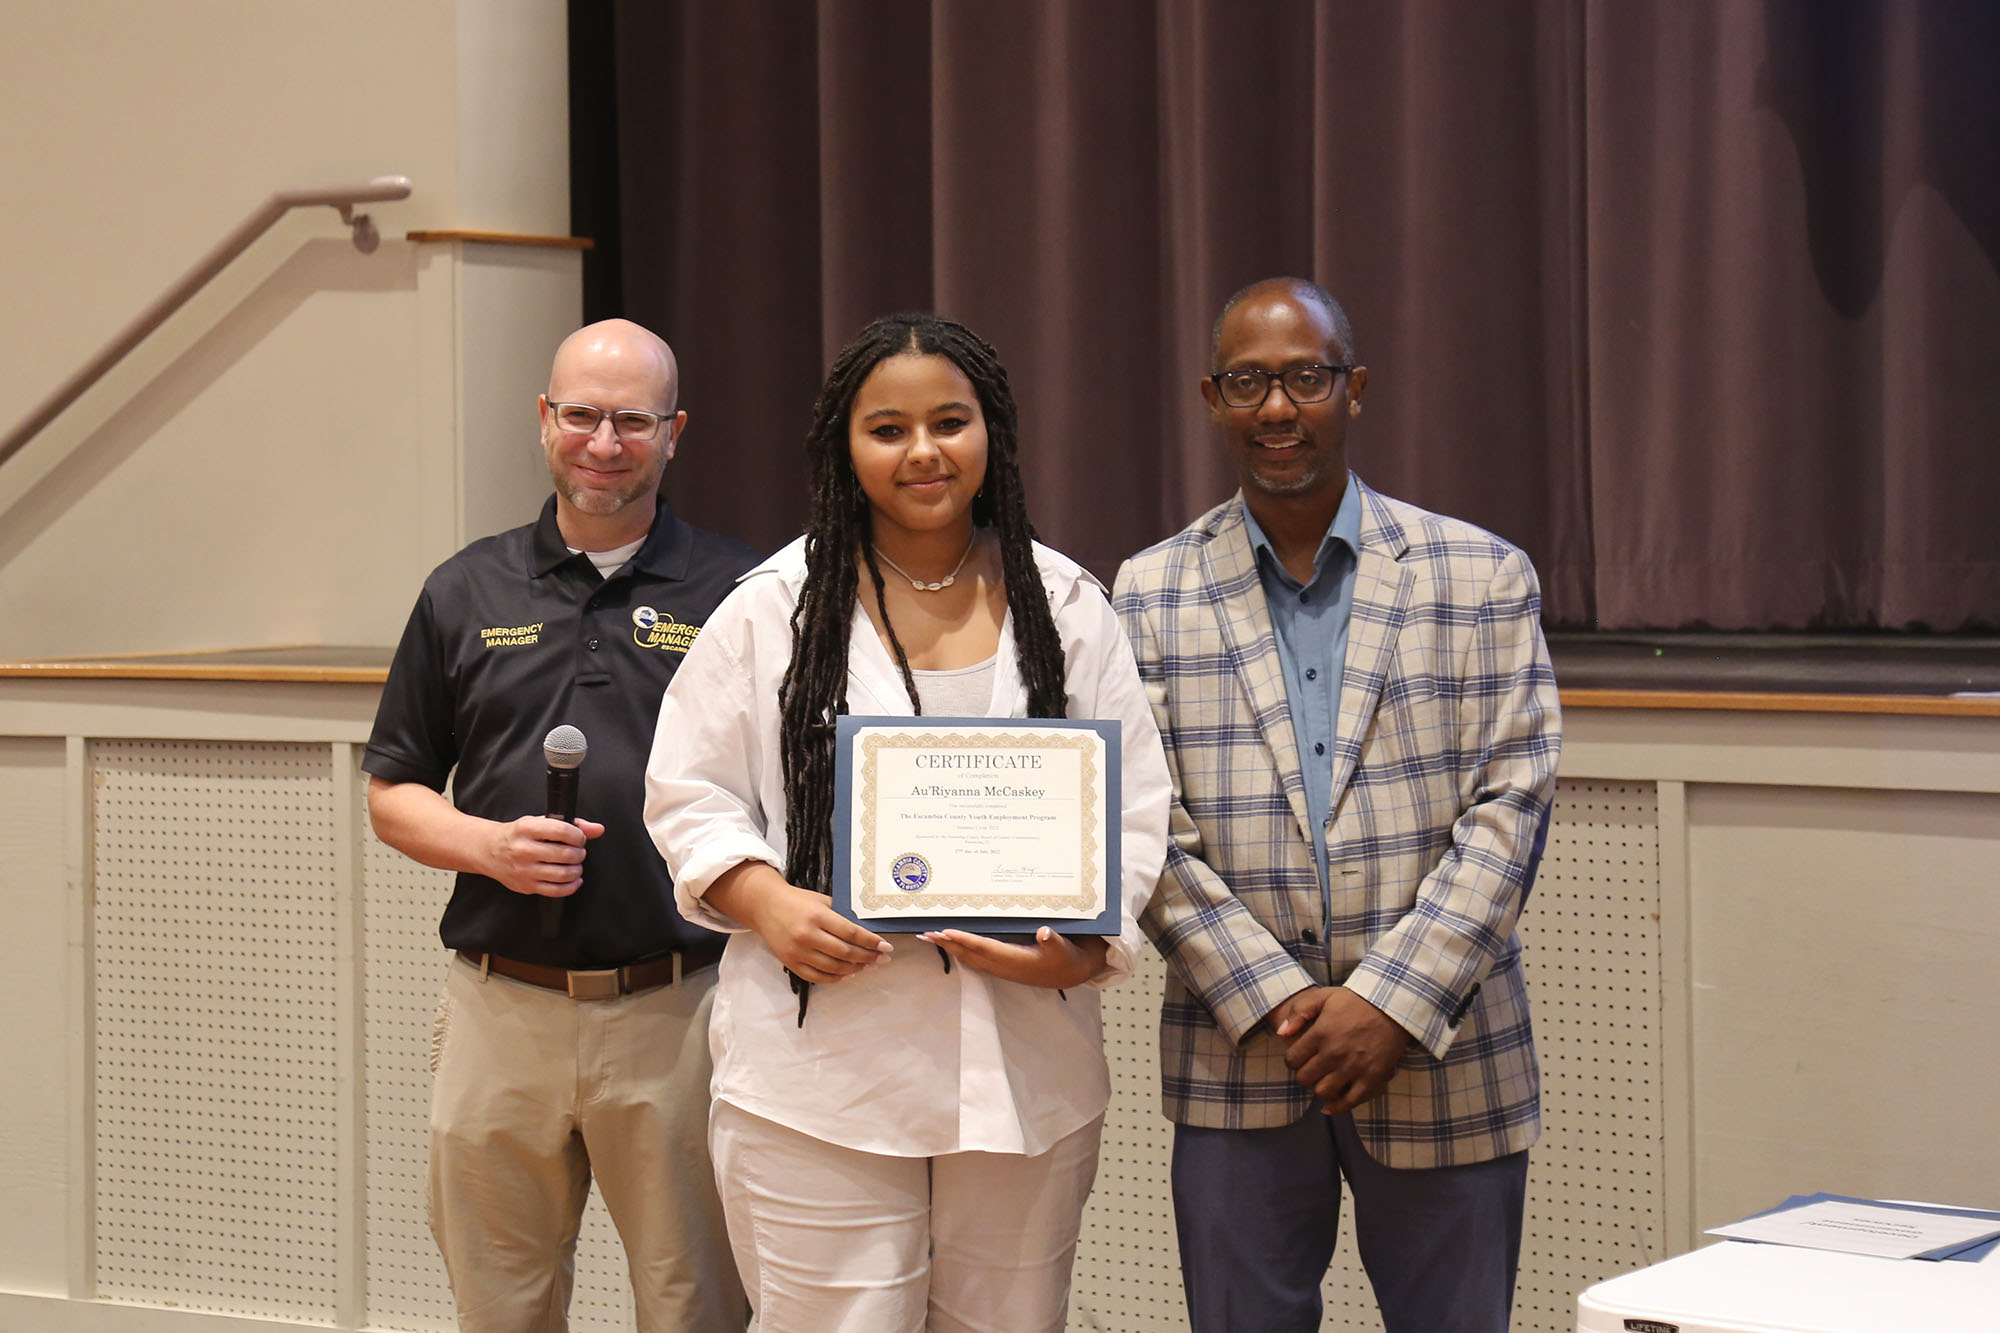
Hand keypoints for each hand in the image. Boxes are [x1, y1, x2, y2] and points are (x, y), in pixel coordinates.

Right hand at [482, 815, 604, 896]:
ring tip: (576, 865)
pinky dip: (571, 886)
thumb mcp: (540, 822)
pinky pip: (556, 891)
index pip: (562, 831)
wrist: (490, 850)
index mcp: (527, 828)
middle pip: (565, 854)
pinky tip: (574, 880)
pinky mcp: (526, 886)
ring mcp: (524, 870)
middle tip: (578, 852)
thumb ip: (571, 824)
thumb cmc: (518, 835)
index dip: (578, 836)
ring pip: (563, 874)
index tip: (580, 839)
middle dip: (579, 854)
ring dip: (577, 870)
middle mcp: (524, 849)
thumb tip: (598, 829)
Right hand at [706, 863, 890, 983]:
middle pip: (845, 952)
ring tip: (868, 966)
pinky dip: (835, 978)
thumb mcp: (821, 900)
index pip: (851, 932)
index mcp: (817, 915)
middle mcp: (807, 935)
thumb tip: (866, 931)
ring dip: (855, 969)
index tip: (886, 947)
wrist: (764, 906)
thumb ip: (840, 915)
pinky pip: (817, 977)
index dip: (871, 942)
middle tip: (882, 959)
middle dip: (868, 958)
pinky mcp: (790, 962)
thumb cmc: (797, 900)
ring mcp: (797, 951)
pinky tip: (848, 974)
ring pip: (833, 968)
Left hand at [919, 927, 1108, 989]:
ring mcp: (1001, 969)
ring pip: (969, 958)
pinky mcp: (1001, 967)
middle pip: (969, 954)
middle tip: (925, 934)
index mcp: (1015, 959)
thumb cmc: (1065, 957)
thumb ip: (1052, 940)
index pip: (984, 948)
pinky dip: (959, 951)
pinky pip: (974, 959)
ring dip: (949, 948)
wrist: (1069, 974)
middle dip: (946, 944)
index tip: (945, 932)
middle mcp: (1003, 966)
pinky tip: (950, 945)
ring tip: (929, 938)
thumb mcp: (1062, 947)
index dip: (964, 940)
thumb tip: (1044, 932)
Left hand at [1271, 986, 1410, 1114]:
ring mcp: (1353, 1068)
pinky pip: (1350, 1102)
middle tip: (1311, 1069)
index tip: (1299, 1058)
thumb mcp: (1323, 997)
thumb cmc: (1355, 1001)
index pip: (1292, 1060)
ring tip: (1324, 1080)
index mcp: (1320, 1034)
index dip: (1292, 1060)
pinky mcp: (1372, 1078)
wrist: (1391, 1006)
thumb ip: (1298, 1013)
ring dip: (1320, 1088)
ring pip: (1323, 1092)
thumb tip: (1281, 1034)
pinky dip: (1337, 1107)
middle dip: (1304, 1075)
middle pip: (1305, 1079)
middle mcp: (1335, 1053)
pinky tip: (1330, 1105)